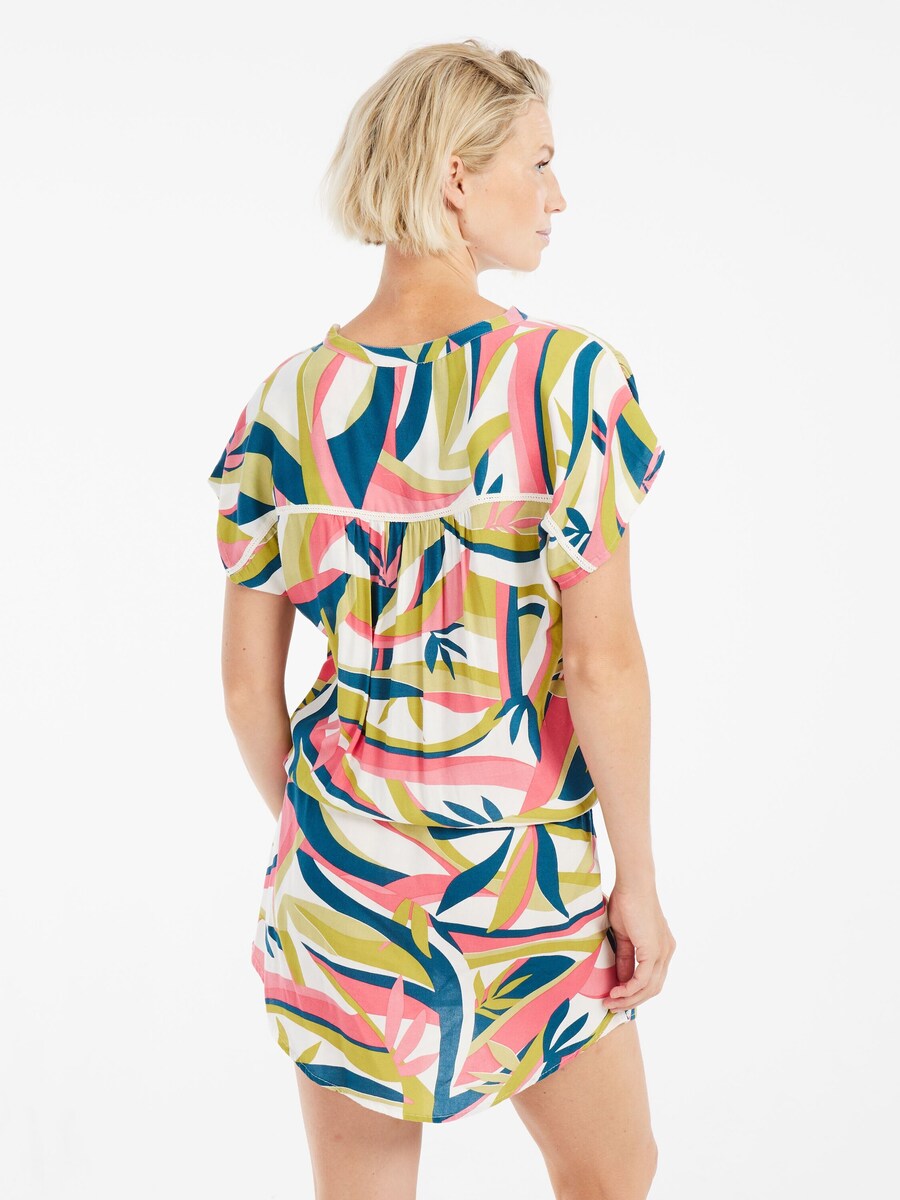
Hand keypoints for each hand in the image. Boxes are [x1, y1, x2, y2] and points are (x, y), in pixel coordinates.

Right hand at [603, 881, 675, 1011]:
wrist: (633, 884)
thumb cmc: (626, 902)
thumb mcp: (623, 936)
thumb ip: (624, 958)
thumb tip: (621, 980)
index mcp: (662, 947)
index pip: (652, 979)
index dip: (635, 992)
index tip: (616, 997)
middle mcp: (667, 952)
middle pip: (653, 988)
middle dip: (632, 1001)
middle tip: (611, 1006)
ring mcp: (663, 952)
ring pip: (649, 988)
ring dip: (629, 999)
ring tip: (610, 1002)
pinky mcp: (654, 951)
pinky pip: (643, 979)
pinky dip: (629, 989)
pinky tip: (615, 992)